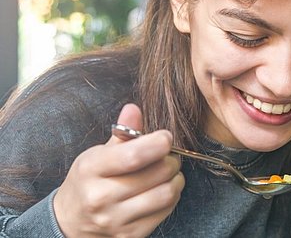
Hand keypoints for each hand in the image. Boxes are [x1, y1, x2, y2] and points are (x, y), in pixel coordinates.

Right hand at [53, 104, 184, 237]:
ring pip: (166, 194)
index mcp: (91, 170)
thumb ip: (121, 133)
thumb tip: (134, 109)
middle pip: (157, 174)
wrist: (72, 221)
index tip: (166, 137)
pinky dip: (171, 196)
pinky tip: (163, 189)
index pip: (133, 156)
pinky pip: (166, 211)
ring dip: (175, 179)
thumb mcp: (97, 154)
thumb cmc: (88, 181)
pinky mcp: (130, 235)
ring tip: (168, 173)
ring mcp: (115, 220)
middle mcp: (101, 197)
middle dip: (170, 160)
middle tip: (168, 156)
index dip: (158, 143)